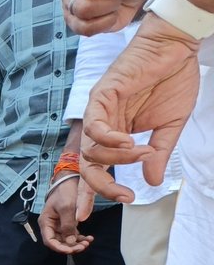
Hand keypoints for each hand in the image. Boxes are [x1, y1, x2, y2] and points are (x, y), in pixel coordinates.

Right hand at [39, 176, 92, 254]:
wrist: (71, 180)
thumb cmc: (64, 191)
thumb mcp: (66, 208)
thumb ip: (67, 225)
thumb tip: (70, 241)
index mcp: (46, 222)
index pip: (49, 240)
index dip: (59, 247)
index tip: (70, 250)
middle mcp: (51, 225)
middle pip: (58, 242)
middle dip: (69, 246)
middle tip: (82, 247)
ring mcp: (59, 224)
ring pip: (66, 240)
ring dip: (76, 243)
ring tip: (87, 242)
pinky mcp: (67, 222)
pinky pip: (72, 234)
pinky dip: (80, 238)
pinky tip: (88, 238)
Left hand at [78, 14, 199, 212]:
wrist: (177, 48)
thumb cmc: (173, 82)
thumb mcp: (170, 127)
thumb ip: (158, 154)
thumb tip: (153, 182)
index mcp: (115, 136)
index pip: (96, 169)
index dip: (89, 193)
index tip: (88, 216)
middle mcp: (102, 126)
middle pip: (88, 165)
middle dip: (100, 186)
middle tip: (123, 196)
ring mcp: (99, 111)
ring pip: (91, 149)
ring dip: (118, 158)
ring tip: (143, 151)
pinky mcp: (101, 96)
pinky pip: (94, 125)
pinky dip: (108, 138)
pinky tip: (127, 141)